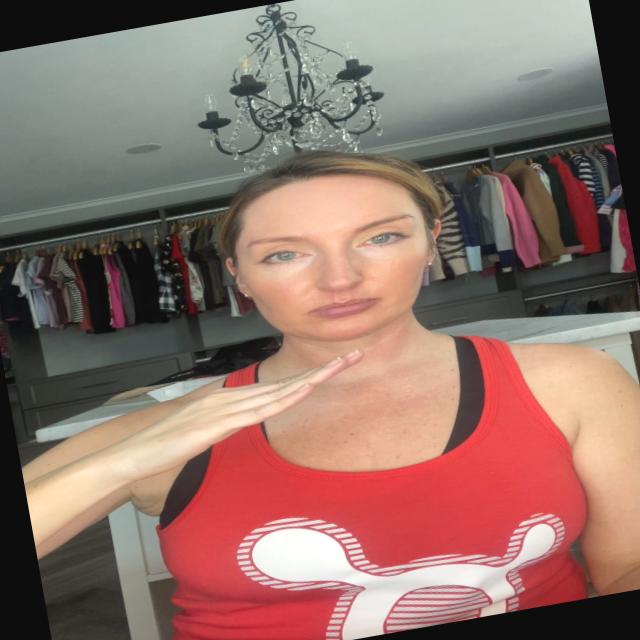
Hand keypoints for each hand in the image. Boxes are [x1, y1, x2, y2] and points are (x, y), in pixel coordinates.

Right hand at [105, 350, 363, 482]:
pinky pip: (256, 412)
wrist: (134, 454)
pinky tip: (300, 393)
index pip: (278, 385)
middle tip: (353, 356)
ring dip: (310, 379)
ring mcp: (225, 409)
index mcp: (231, 399)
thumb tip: (246, 418)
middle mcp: (232, 397)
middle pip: (286, 382)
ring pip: (277, 392)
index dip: (310, 376)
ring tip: (338, 367)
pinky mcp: (217, 425)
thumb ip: (227, 422)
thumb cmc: (167, 443)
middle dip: (322, 371)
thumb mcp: (205, 431)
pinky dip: (282, 401)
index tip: (336, 368)